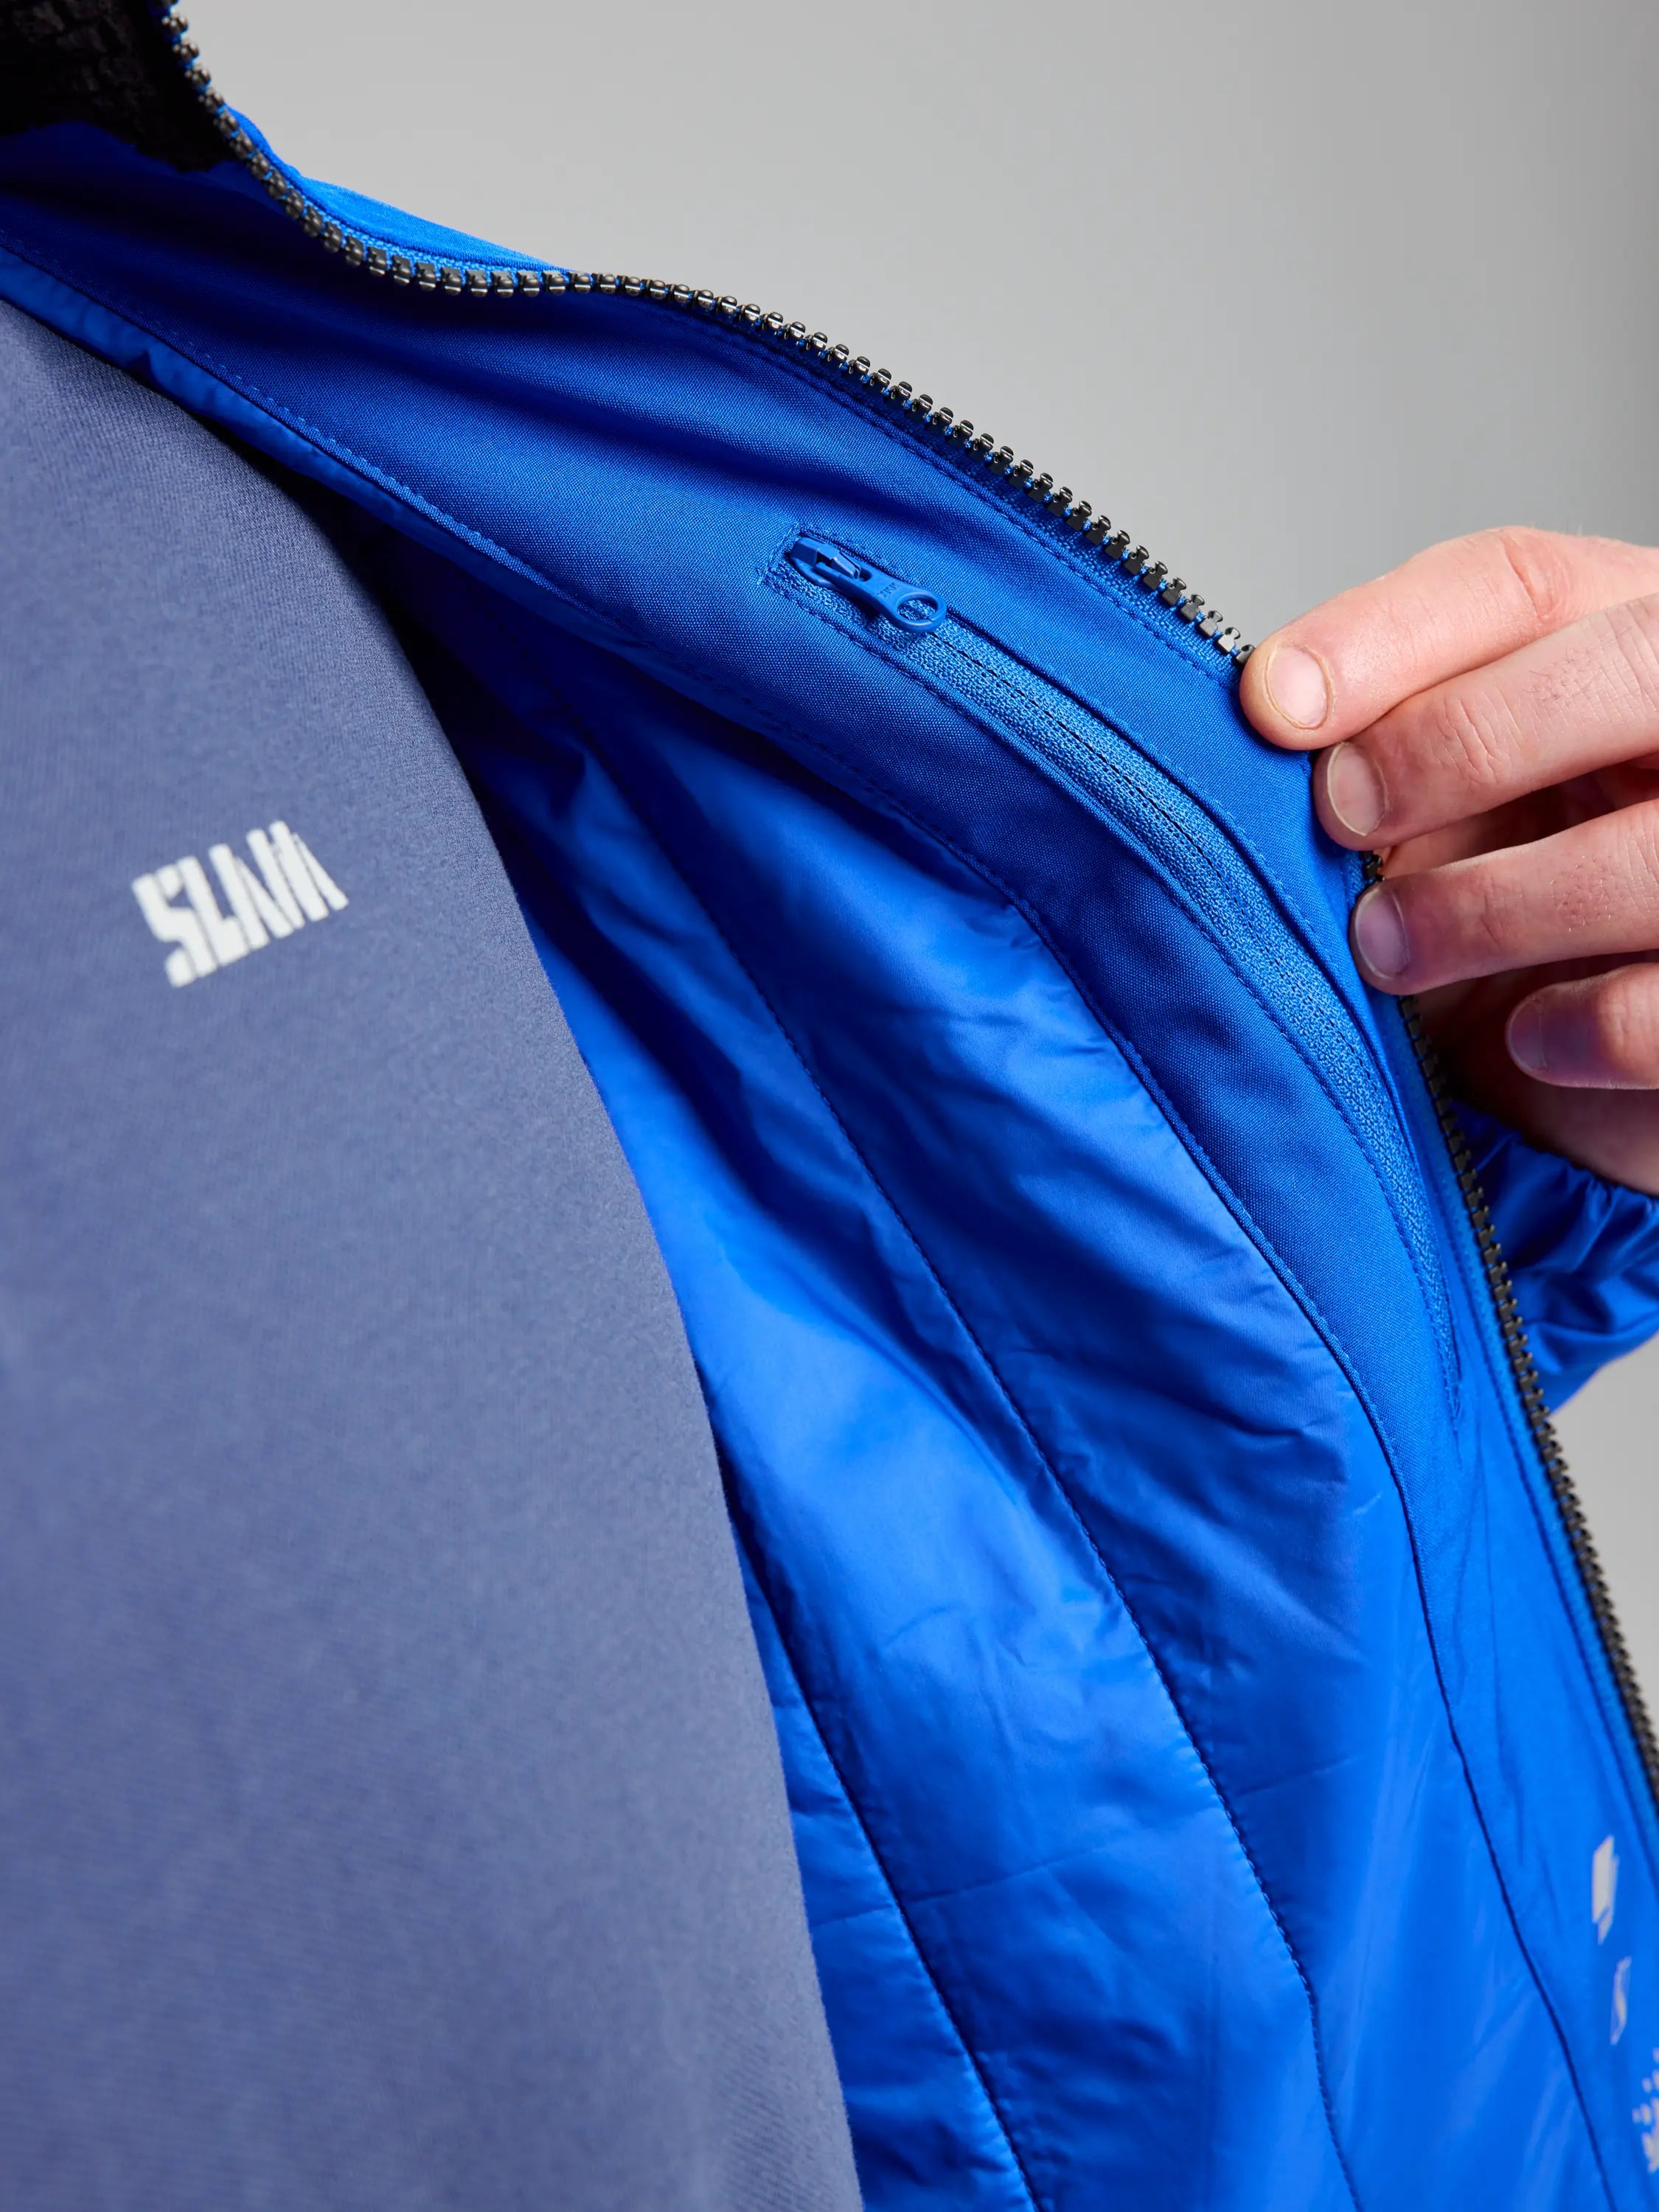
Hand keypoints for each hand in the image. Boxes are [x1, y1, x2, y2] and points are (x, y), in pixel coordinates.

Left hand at [1240, 529, 1658, 1194]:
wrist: (1608, 1046)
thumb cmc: (1510, 904)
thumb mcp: (1434, 810)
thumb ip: (1372, 757)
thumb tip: (1255, 735)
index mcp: (1616, 639)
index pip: (1519, 583)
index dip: (1386, 637)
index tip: (1271, 705)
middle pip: (1618, 667)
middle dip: (1462, 739)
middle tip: (1342, 816)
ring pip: (1648, 850)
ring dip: (1495, 903)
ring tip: (1388, 949)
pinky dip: (1586, 1024)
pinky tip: (1526, 1035)